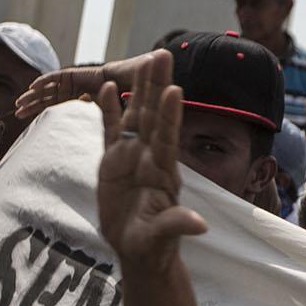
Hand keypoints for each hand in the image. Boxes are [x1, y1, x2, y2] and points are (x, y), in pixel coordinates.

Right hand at [97, 51, 207, 272]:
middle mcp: (149, 157)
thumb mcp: (162, 237)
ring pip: (135, 115)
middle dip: (157, 86)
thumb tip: (199, 226)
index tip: (174, 89)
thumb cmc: (154, 245)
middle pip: (153, 115)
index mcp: (162, 172)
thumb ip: (176, 225)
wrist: (139, 250)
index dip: (169, 115)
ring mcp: (131, 157)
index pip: (167, 138)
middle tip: (162, 55)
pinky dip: (108, 109)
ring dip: (139, 89)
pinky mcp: (112, 162)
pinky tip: (106, 86)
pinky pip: (110, 130)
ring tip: (144, 59)